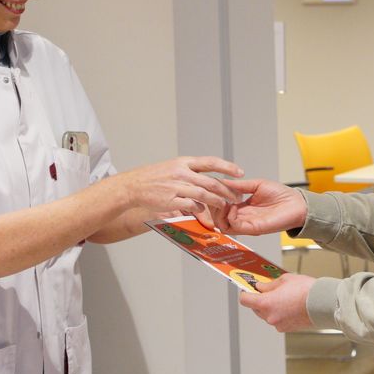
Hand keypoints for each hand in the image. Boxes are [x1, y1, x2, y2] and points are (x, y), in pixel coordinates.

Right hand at [115, 156, 243, 216]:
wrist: (133, 185)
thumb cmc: (154, 177)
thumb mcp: (172, 167)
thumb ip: (190, 171)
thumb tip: (208, 178)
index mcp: (183, 162)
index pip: (210, 162)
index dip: (227, 167)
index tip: (240, 172)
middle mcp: (182, 173)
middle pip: (211, 181)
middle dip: (227, 190)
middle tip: (236, 197)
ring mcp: (176, 187)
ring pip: (204, 194)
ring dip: (217, 202)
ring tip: (225, 206)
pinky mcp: (171, 200)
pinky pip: (191, 205)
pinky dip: (200, 209)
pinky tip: (204, 212)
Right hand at [211, 178, 305, 235]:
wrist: (297, 204)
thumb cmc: (282, 195)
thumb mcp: (257, 185)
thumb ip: (239, 185)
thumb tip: (223, 181)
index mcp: (243, 207)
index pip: (221, 207)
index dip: (215, 199)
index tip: (212, 189)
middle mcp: (243, 217)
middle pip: (218, 218)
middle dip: (213, 207)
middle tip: (214, 197)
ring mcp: (247, 224)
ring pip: (222, 225)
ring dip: (219, 213)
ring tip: (223, 202)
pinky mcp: (253, 228)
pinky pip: (234, 226)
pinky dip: (229, 216)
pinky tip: (233, 206)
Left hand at [239, 273, 316, 331]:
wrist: (323, 303)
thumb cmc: (306, 291)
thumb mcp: (284, 280)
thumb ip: (269, 285)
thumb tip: (261, 287)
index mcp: (266, 304)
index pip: (245, 300)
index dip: (246, 293)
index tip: (248, 289)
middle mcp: (270, 317)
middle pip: (255, 309)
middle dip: (259, 300)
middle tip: (267, 290)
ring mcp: (279, 324)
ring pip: (267, 315)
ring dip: (271, 307)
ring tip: (283, 297)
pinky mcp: (288, 328)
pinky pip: (278, 320)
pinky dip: (280, 313)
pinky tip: (289, 305)